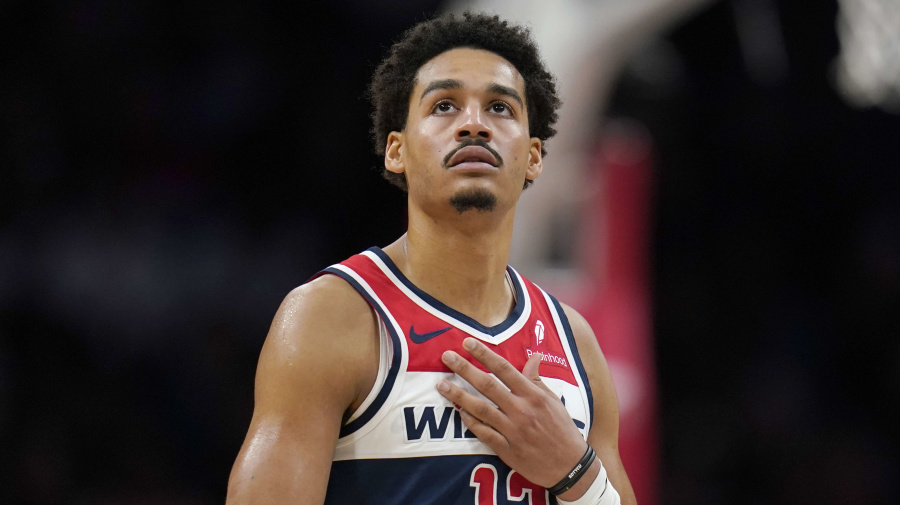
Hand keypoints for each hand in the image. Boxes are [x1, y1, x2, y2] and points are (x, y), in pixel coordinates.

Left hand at [436, 337, 588, 487]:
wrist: (570, 466)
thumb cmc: (561, 430)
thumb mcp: (553, 401)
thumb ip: (537, 379)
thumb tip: (534, 356)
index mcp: (533, 395)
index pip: (504, 369)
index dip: (484, 354)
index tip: (467, 343)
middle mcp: (521, 410)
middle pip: (487, 385)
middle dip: (464, 369)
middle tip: (446, 357)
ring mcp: (512, 431)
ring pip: (480, 409)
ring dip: (458, 395)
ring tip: (441, 384)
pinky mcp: (507, 450)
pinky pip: (484, 433)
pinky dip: (470, 422)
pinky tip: (458, 412)